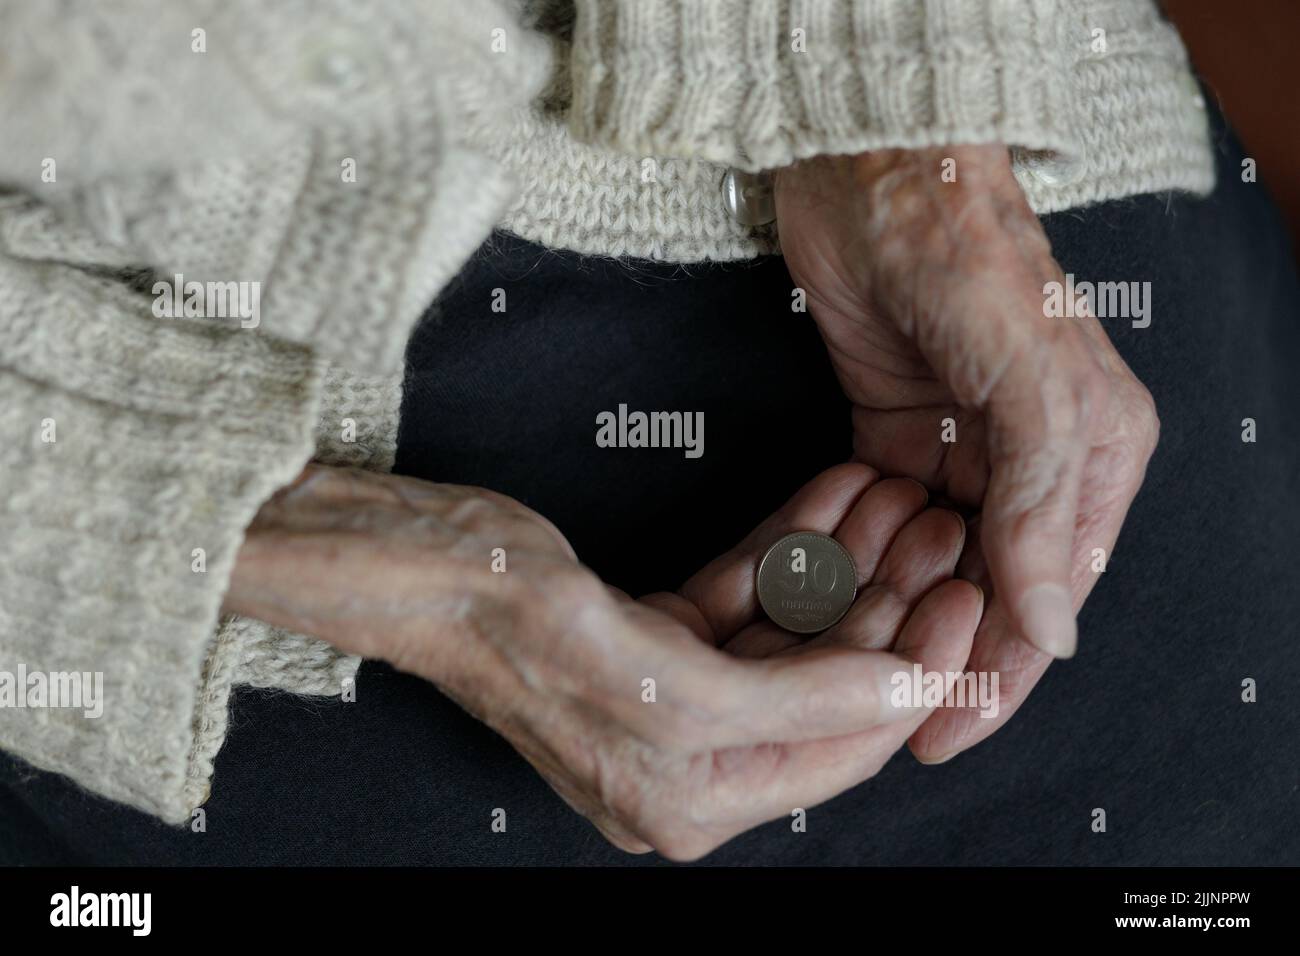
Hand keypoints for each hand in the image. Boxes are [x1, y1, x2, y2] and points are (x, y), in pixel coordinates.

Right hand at [226, 463, 980, 857]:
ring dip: (848, 564)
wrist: (414, 564)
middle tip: (942, 536)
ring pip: (792, 630)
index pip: (842, 747)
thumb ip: (796, 699)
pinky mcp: (655, 631)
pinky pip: (747, 592)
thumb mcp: (668, 683)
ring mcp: (671, 691)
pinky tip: (835, 496)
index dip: (914, 678)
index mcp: (689, 801)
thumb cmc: (515, 630)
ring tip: (901, 499)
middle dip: (889, 605)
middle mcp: (686, 759)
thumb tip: (907, 693)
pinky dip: (791, 548)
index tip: (965, 604)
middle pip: (825, 683)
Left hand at [774, 145, 1159, 760]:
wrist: (874, 174)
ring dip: (892, 611)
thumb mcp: (1029, 383)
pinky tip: (826, 594)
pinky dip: (856, 557)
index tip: (941, 735)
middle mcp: (1034, 460)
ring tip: (844, 663)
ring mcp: (961, 449)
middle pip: (989, 592)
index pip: (1049, 595)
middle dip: (938, 655)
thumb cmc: (968, 258)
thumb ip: (1041, 506)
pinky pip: (880, 521)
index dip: (997, 675)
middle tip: (879, 717)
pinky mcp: (894, 434)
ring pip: (930, 565)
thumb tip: (1051, 632)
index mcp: (1095, 454)